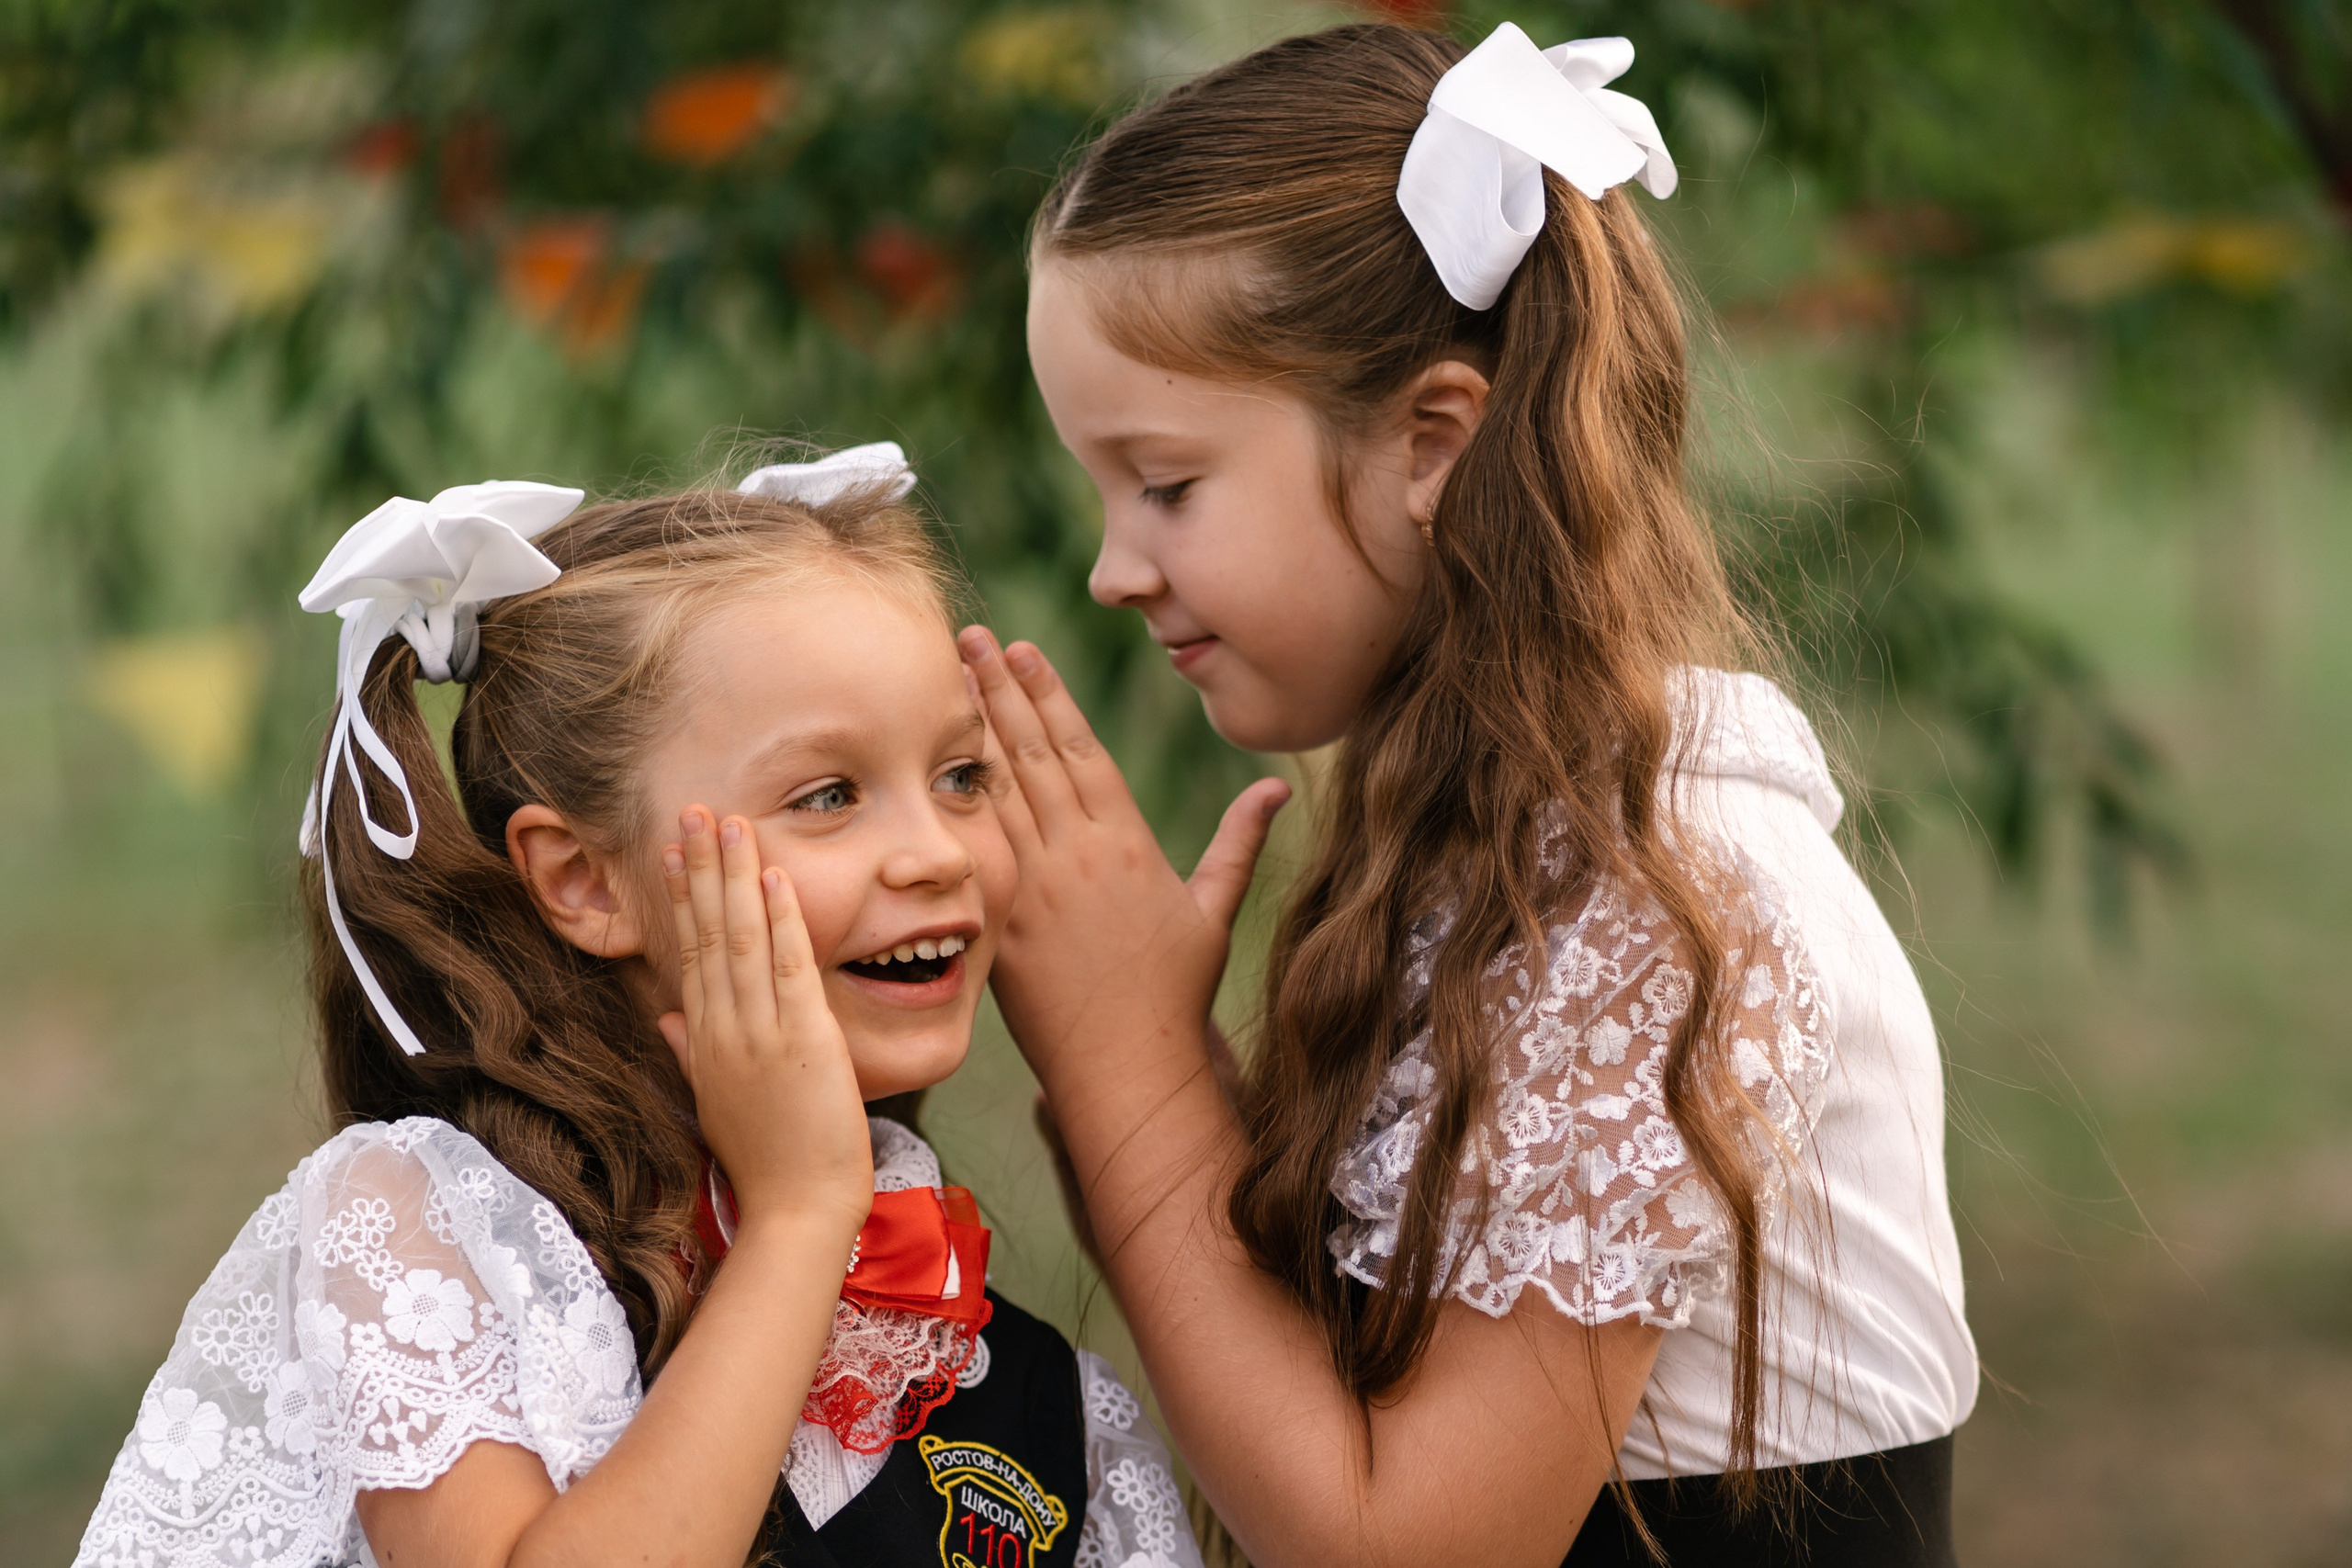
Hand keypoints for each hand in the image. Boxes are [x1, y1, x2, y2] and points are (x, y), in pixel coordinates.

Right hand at [658, 807, 872, 1239]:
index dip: (681, 899)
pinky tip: (774, 877)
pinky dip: (781, 919)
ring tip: (728, 823)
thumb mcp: (715, 1102)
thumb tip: (666, 1019)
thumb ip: (689, 1056)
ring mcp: (759, 1033)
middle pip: (706, 935)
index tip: (675, 853)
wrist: (796, 1209)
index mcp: (703, 1043)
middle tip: (692, 811)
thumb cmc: (767, 1161)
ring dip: (734, 877)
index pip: (688, 955)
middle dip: (700, 869)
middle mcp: (722, 1030)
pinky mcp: (802, 1040)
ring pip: (740, 939)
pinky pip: (788, 967)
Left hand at [957, 628, 1288, 1092]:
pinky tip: (928, 766)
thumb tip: (1278, 787)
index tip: (1023, 651)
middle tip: (967, 638)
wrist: (1127, 1065)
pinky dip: (951, 801)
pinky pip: (973, 848)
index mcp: (1126, 842)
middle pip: (1031, 753)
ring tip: (943, 680)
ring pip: (996, 790)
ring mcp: (1033, 887)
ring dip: (968, 730)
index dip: (1049, 695)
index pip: (1080, 749)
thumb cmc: (1175, 993)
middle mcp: (1077, 854)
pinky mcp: (1001, 921)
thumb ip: (1239, 843)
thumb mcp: (1214, 911)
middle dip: (997, 690)